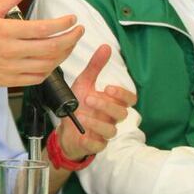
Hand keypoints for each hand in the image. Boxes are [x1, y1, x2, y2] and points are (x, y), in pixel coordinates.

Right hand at [0, 0, 83, 87]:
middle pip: (52, 47)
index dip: (63, 24)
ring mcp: (12, 68)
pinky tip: (53, 60)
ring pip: (48, 64)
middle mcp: (11, 51)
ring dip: (64, 54)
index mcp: (6, 31)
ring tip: (69, 45)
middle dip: (71, 38)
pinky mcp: (11, 81)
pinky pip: (38, 78)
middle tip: (79, 31)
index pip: (44, 28)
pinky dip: (51, 69)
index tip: (72, 19)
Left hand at [57, 44, 136, 160]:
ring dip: (97, 122)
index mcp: (112, 102)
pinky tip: (82, 133)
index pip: (129, 99)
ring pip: (111, 130)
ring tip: (81, 115)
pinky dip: (91, 140)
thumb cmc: (79, 104)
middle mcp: (110, 117)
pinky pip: (99, 145)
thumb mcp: (84, 82)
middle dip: (106, 106)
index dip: (123, 94)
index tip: (108, 88)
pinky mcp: (94, 144)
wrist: (64, 127)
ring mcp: (103, 132)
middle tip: (89, 99)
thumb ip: (95, 66)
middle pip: (121, 113)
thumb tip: (105, 47)